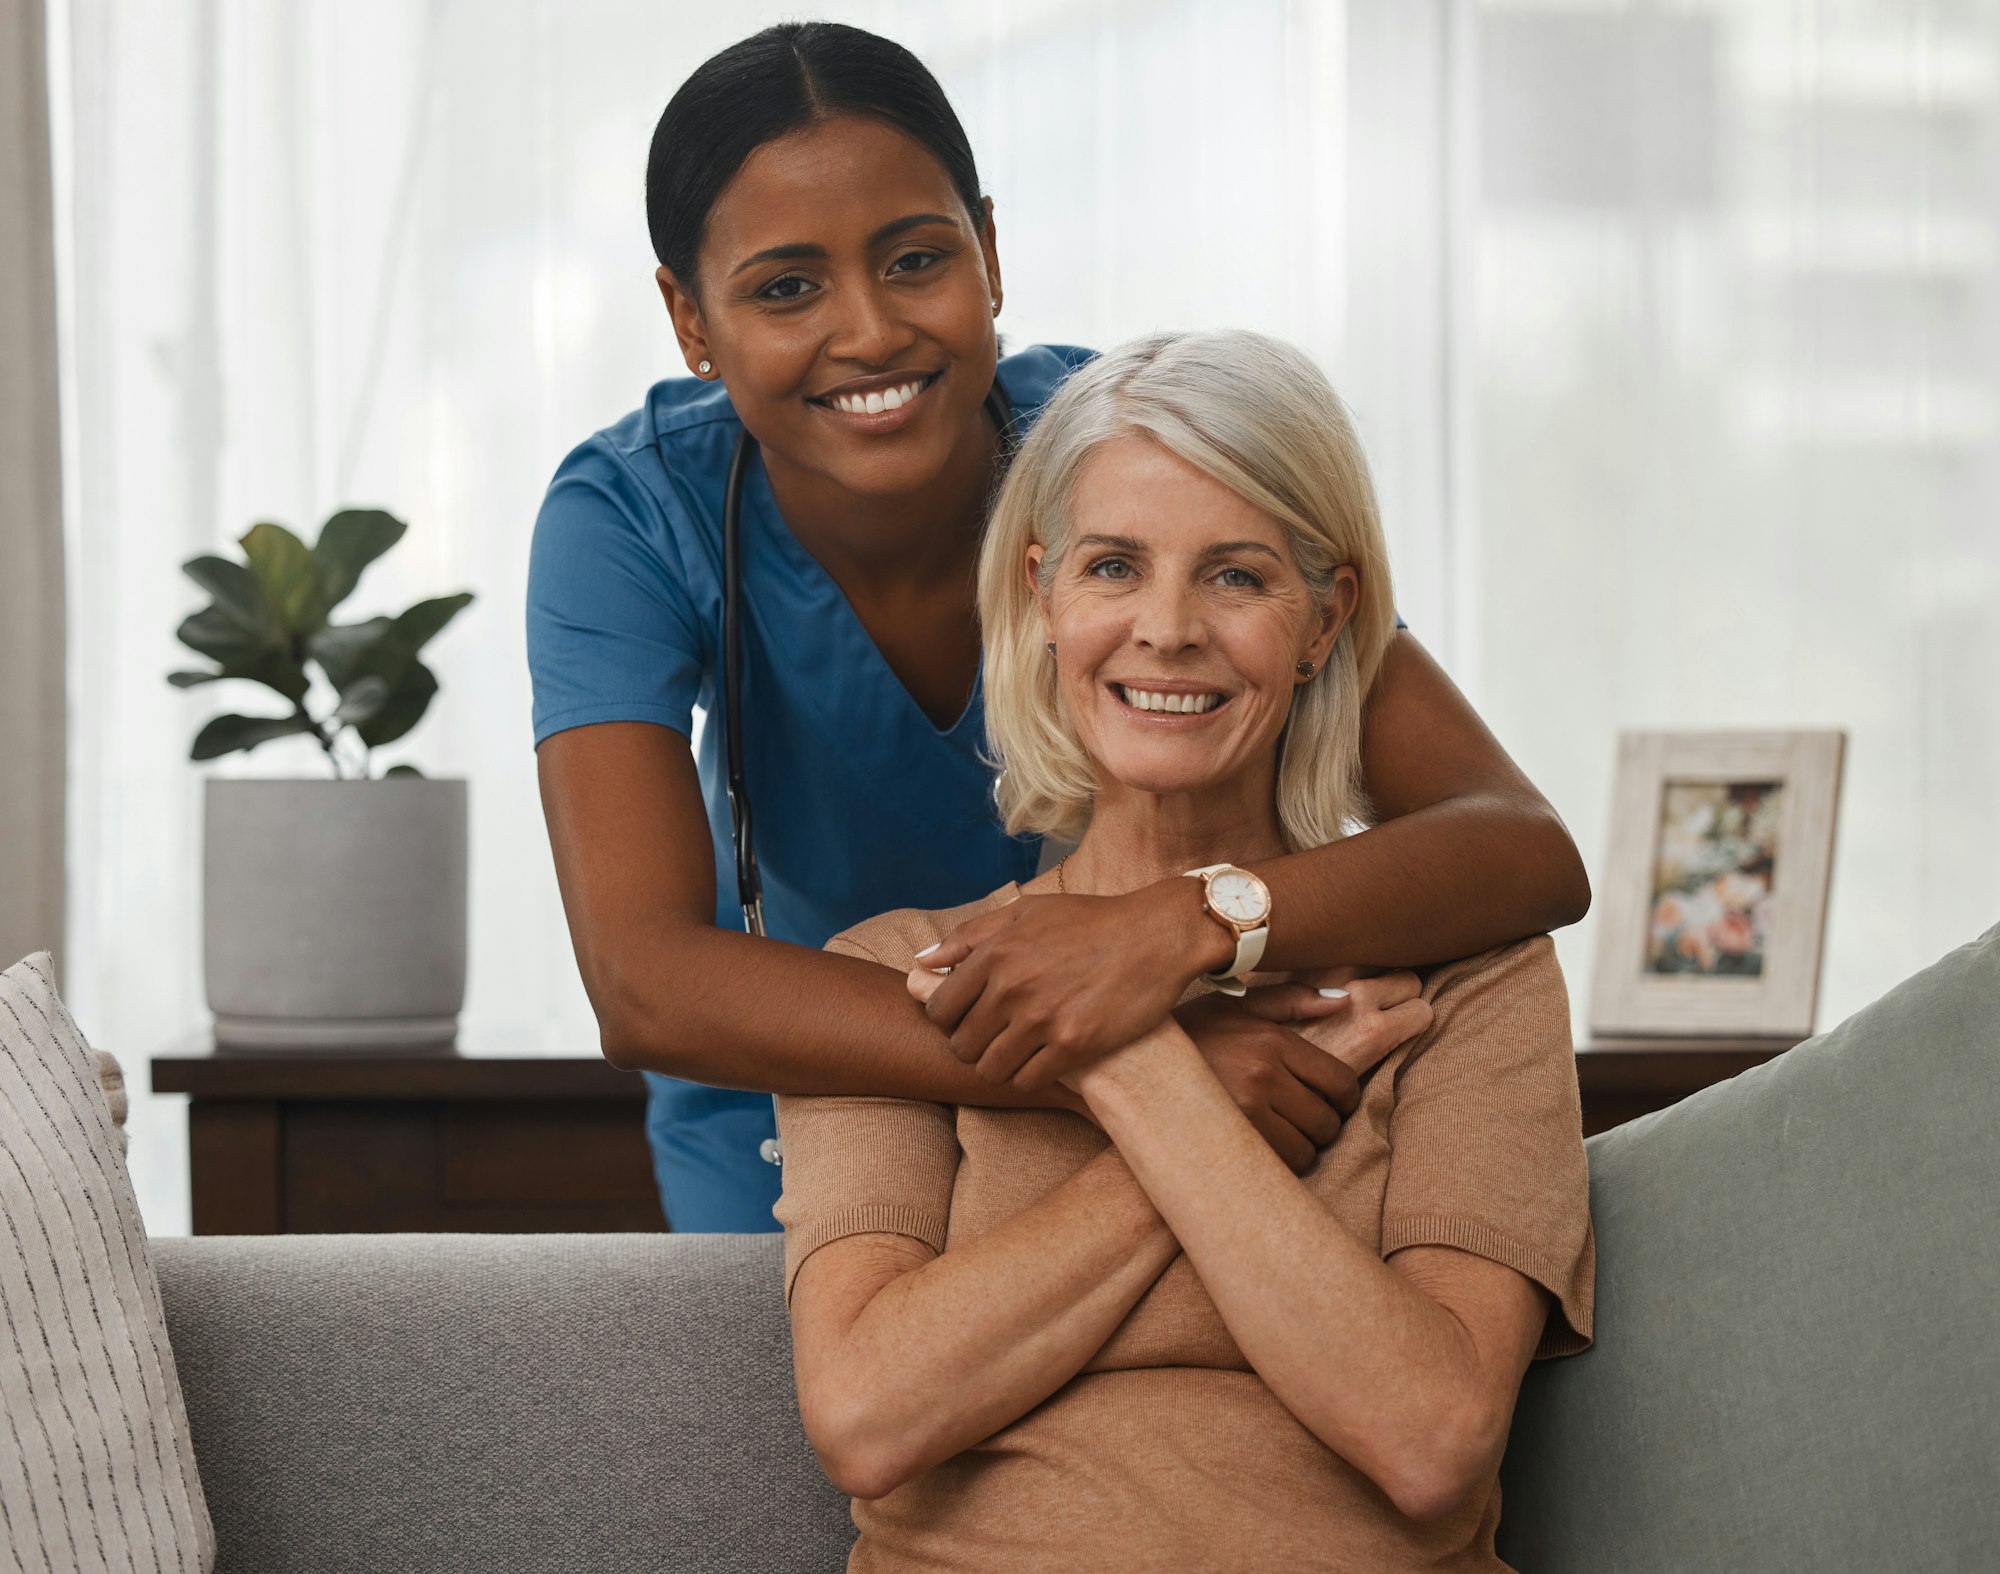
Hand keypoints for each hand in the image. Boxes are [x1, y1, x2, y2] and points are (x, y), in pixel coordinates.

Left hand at [910, 880, 1225, 1090]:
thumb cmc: (1090, 921)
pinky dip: (1029, 1077)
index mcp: (995, 953)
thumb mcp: (1026, 911)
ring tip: (1016, 1055)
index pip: (940, 1009)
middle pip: (962, 1045)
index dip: (948, 1020)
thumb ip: (970, 936)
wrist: (1155, 936)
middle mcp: (1012, 987)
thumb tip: (921, 962)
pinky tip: (1043, 1062)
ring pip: (990, 1069)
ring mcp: (1042, 1018)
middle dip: (972, 1046)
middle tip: (994, 1041)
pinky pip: (1027, 1081)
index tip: (969, 1019)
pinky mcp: (1074, 1045)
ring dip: (998, 1066)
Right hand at [1170, 974, 1430, 1172]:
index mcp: (1271, 1040)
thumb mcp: (1235, 1005)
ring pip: (1306, 1150)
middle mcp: (1262, 1074)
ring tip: (1278, 1135)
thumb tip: (1343, 1001)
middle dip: (1321, 1125)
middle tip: (1300, 1120)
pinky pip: (1278, 1168)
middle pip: (1327, 1121)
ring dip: (1301, 1148)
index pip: (1340, 1082)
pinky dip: (1278, 1165)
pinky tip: (1260, 1150)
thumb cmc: (1188, 1033)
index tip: (1330, 1102)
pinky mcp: (1227, 1140)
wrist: (1128, 1062)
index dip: (1343, 1099)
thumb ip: (1292, 1000)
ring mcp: (1244, 1110)